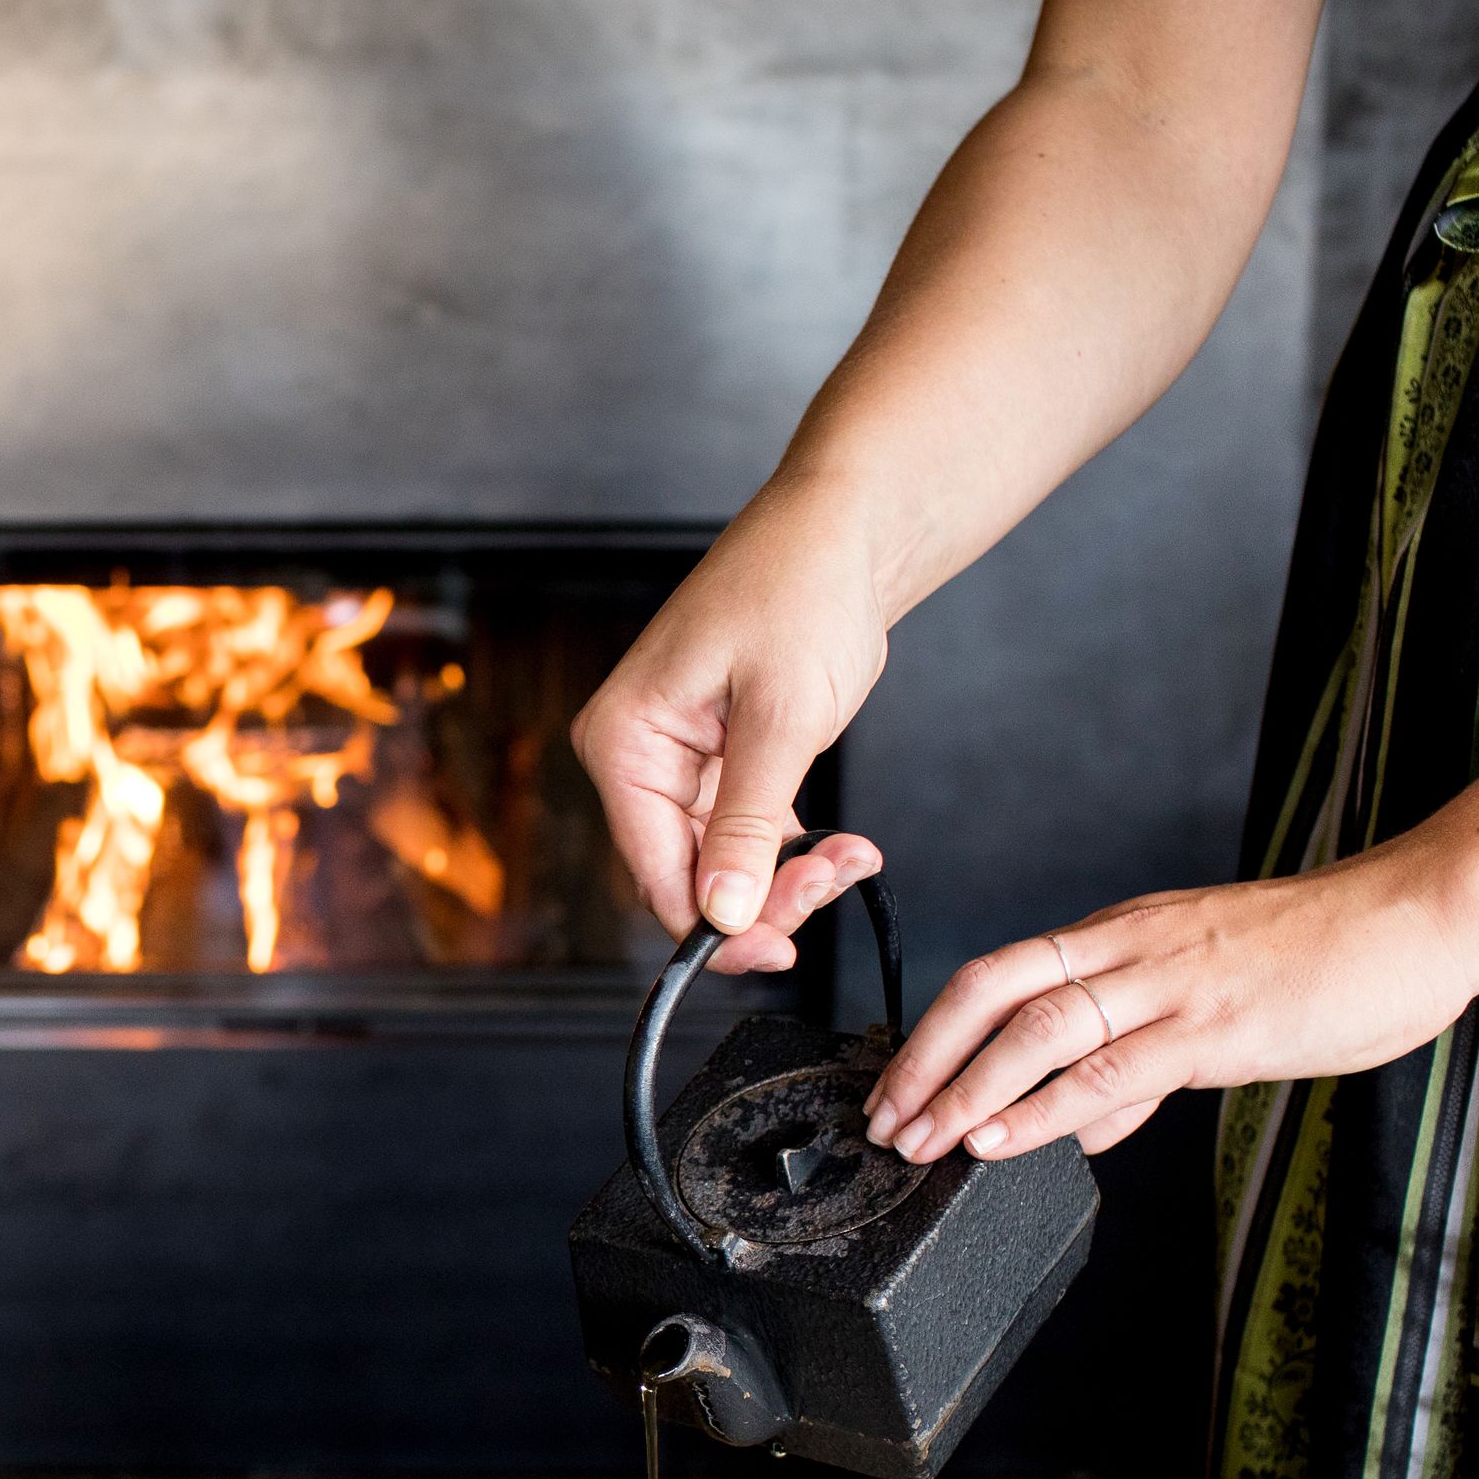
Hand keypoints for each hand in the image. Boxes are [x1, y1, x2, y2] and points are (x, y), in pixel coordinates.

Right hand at [570, 482, 890, 970]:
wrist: (842, 531)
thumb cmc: (800, 590)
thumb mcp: (783, 718)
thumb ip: (749, 826)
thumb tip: (723, 916)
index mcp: (624, 742)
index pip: (653, 872)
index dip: (716, 924)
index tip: (782, 947)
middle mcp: (637, 756)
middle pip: (685, 875)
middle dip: (764, 898)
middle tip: (835, 884)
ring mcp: (678, 761)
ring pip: (721, 864)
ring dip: (790, 877)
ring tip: (853, 858)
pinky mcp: (720, 762)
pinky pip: (745, 835)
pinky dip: (794, 850)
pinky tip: (841, 846)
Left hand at [862, 849, 1478, 1161]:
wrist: (1422, 915)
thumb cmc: (1332, 955)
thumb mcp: (1220, 1003)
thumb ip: (1148, 1065)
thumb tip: (1094, 1124)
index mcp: (1125, 934)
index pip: (1000, 973)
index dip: (935, 1030)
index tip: (897, 1086)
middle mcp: (1132, 947)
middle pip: (991, 989)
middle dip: (925, 1058)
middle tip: (882, 1120)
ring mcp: (1171, 982)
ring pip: (1038, 1028)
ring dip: (967, 1090)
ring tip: (922, 1142)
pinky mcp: (1217, 1026)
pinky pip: (1110, 1068)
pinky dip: (1044, 1108)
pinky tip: (1002, 1141)